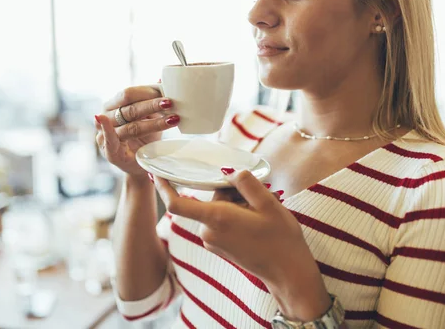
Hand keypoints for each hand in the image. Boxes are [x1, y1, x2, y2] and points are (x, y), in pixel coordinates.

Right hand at [95, 85, 179, 178]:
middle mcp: (106, 117)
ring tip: (172, 119)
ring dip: (154, 123)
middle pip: (130, 109)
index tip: (166, 91)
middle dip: (152, 105)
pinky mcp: (109, 152)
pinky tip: (111, 125)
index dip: (147, 92)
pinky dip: (110, 132)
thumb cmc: (144, 136)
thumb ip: (151, 99)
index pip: (128, 94)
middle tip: (170, 103)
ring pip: (132, 126)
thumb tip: (162, 80)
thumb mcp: (149, 115)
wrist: (140, 163)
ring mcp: (105, 134)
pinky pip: (110, 141)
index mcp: (113, 104)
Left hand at [153, 168, 331, 320]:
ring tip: (260, 213)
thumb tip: (228, 171)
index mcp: (217, 219)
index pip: (177, 204)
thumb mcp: (269, 203)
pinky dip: (235, 215)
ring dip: (236, 204)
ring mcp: (213, 242)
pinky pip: (220, 221)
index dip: (164, 187)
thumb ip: (245, 182)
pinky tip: (256, 221)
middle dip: (229, 192)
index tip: (157, 173)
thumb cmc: (280, 239)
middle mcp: (209, 232)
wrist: (288, 273)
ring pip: (217, 209)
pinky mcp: (219, 247)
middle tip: (257, 198)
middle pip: (208, 199)